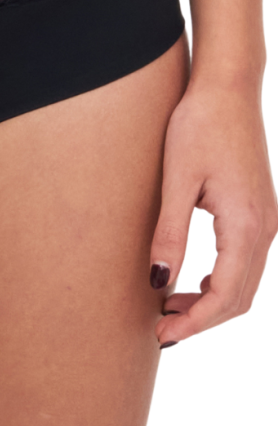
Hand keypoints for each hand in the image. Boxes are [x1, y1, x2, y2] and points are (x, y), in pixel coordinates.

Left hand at [151, 78, 277, 346]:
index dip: (194, 321)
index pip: (225, 295)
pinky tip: (192, 280)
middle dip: (202, 319)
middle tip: (160, 331)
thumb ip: (169, 233)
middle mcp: (264, 228)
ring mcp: (265, 220)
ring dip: (210, 301)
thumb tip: (159, 282)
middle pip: (239, 297)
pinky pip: (244, 260)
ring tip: (169, 308)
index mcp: (246, 225)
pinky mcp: (257, 209)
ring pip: (244, 281)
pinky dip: (220, 280)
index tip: (161, 335)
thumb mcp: (177, 180)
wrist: (227, 89)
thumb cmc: (198, 127)